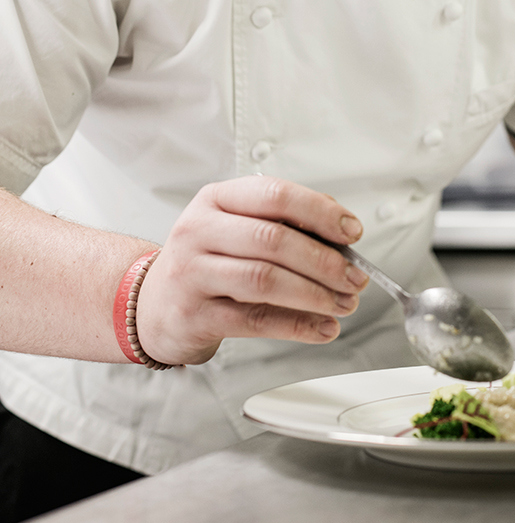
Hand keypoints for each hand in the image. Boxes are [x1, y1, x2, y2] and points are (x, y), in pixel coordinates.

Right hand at [134, 176, 369, 364]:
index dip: (320, 212)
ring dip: (316, 294)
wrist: (152, 305)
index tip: (352, 232)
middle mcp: (199, 230)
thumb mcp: (236, 229)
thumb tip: (343, 236)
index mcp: (216, 199)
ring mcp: (192, 273)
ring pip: (265, 280)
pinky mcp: (194, 315)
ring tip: (344, 304)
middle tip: (355, 278)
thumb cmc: (207, 262)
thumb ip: (285, 225)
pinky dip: (298, 325)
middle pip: (274, 240)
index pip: (275, 194)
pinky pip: (255, 320)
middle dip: (325, 261)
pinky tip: (323, 328)